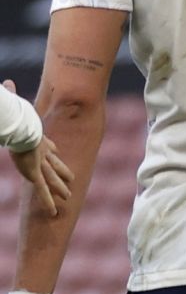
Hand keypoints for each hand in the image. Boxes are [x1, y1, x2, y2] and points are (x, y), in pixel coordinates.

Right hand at [3, 82, 71, 216]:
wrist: (24, 127)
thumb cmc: (18, 117)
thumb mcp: (15, 107)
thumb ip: (10, 96)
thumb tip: (5, 81)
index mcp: (37, 140)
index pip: (47, 146)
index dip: (52, 150)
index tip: (56, 151)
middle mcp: (42, 153)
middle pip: (54, 164)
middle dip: (62, 172)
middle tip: (71, 179)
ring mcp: (40, 165)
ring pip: (53, 180)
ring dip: (60, 189)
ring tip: (69, 197)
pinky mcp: (36, 174)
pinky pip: (44, 192)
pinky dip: (49, 202)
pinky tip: (56, 211)